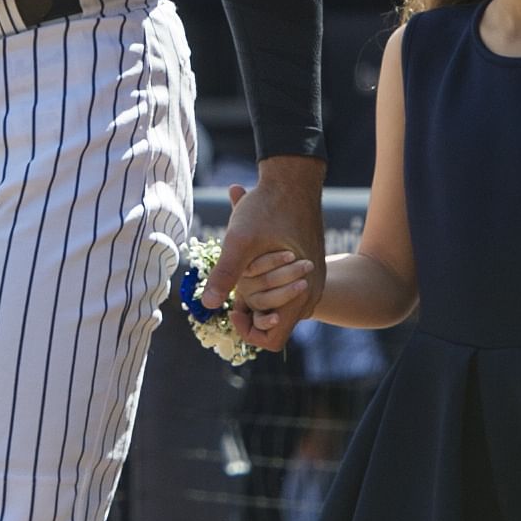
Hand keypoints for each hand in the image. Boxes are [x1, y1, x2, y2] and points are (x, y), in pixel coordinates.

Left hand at [212, 158, 326, 349]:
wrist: (294, 180)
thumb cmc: (268, 208)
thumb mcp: (240, 241)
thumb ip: (225, 274)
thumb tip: (207, 305)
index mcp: (299, 294)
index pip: (272, 340)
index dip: (249, 331)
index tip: (233, 307)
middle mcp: (311, 295)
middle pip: (275, 324)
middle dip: (252, 311)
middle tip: (235, 289)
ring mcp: (313, 283)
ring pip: (281, 306)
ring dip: (259, 296)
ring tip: (243, 274)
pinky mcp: (311, 270)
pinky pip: (288, 290)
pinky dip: (269, 283)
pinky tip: (255, 263)